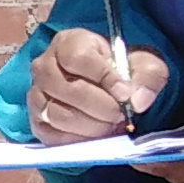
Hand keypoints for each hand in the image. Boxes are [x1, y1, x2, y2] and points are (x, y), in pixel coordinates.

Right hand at [28, 27, 166, 142]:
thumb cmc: (123, 72)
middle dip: (100, 107)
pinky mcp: (36, 120)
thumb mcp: (144, 65)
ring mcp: (36, 94)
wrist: (108, 89)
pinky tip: (95, 136)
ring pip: (56, 114)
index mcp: (68, 42)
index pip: (79, 58)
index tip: (124, 94)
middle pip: (66, 88)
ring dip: (89, 126)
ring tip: (110, 125)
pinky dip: (76, 140)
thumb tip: (137, 101)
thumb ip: (148, 77)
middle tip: (120, 115)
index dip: (104, 77)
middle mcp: (44, 65)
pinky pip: (50, 134)